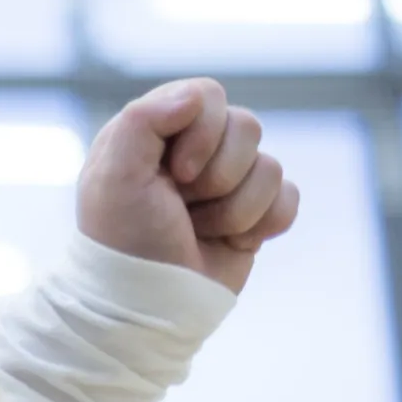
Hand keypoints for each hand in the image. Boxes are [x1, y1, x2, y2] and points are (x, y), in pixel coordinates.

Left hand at [78, 77, 297, 293]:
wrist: (145, 305)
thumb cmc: (122, 240)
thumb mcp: (112, 177)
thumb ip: (143, 121)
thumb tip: (196, 96)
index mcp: (154, 133)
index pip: (207, 95)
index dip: (202, 132)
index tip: (175, 175)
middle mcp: (193, 151)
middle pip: (247, 126)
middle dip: (218, 176)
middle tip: (183, 206)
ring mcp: (227, 183)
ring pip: (271, 166)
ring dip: (233, 208)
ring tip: (198, 230)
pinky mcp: (254, 214)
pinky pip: (288, 198)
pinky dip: (261, 224)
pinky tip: (230, 242)